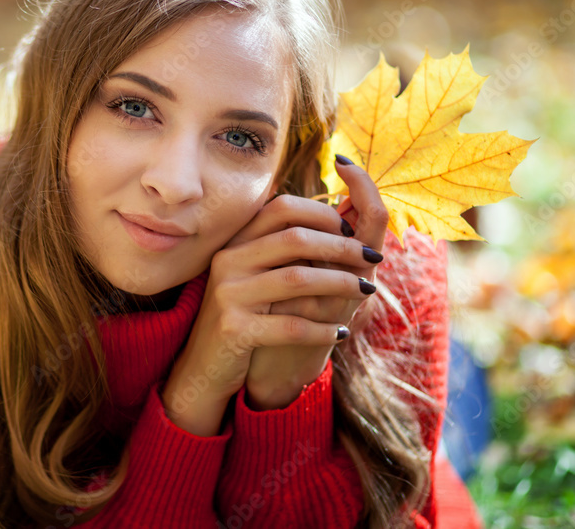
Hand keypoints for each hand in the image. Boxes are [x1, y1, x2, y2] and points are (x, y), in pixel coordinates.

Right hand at [160, 157, 382, 432]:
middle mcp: (228, 261)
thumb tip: (339, 219)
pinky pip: (291, 325)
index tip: (351, 228)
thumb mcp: (253, 275)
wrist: (203, 366)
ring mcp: (228, 294)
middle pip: (294, 239)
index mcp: (235, 242)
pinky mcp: (234, 330)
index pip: (281, 207)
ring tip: (366, 289)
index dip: (322, 212)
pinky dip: (322, 329)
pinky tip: (340, 332)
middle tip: (371, 257)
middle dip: (341, 246)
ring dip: (340, 283)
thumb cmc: (242, 316)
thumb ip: (281, 248)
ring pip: (297, 279)